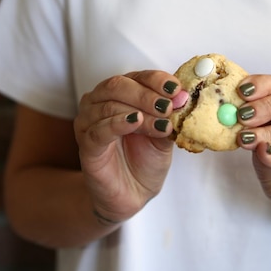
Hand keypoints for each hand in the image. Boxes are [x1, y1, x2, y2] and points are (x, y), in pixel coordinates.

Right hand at [74, 71, 180, 224]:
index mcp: (121, 94)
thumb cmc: (145, 160)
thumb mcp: (165, 135)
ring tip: (162, 124)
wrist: (133, 194)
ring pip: (110, 105)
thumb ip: (171, 117)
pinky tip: (136, 122)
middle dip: (147, 94)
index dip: (157, 80)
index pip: (137, 77)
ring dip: (140, 111)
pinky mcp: (86, 145)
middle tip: (169, 106)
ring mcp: (89, 123)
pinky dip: (119, 123)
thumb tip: (183, 98)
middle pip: (118, 85)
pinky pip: (100, 129)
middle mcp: (100, 102)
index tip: (176, 89)